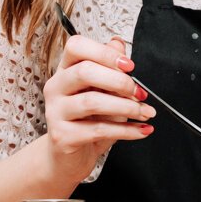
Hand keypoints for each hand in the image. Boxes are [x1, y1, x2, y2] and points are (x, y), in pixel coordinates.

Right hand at [42, 33, 154, 182]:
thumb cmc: (87, 120)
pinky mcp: (62, 136)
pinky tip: (141, 130)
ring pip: (92, 102)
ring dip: (126, 107)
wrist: (69, 157)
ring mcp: (55, 112)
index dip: (104, 52)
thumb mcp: (102, 90)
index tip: (129, 66)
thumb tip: (118, 43)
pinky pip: (98, 130)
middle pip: (84, 71)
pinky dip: (126, 130)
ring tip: (145, 112)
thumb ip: (109, 67)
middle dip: (119, 81)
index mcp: (65, 69)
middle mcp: (56, 87)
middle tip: (140, 92)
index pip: (76, 46)